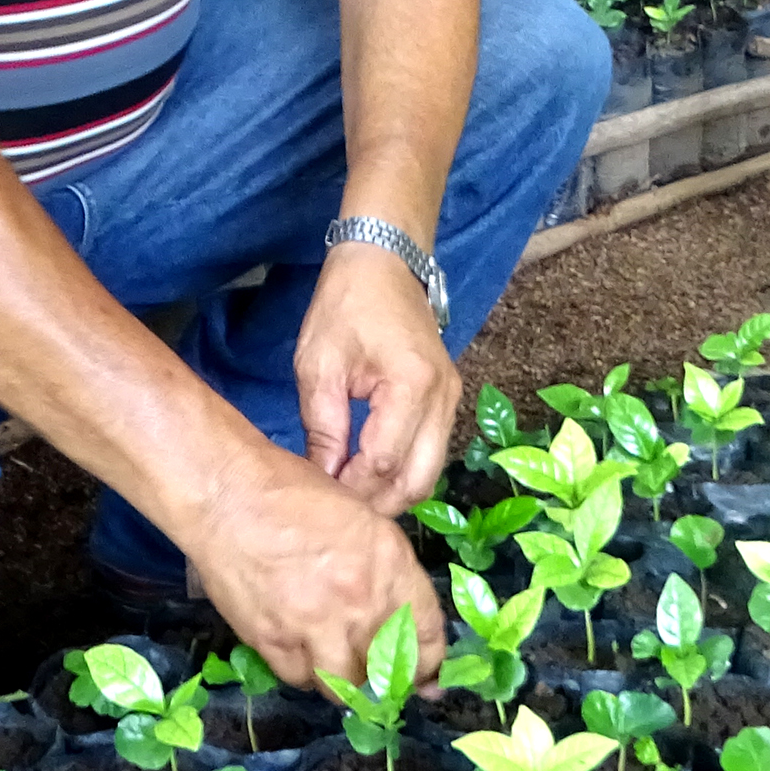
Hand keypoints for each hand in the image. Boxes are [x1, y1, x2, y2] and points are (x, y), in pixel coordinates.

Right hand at [181, 442, 445, 693]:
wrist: (228, 494)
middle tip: (378, 680)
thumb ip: (383, 567)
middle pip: (387, 671)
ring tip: (337, 667)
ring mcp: (316, 625)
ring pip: (345, 685)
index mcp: (390, 564)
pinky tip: (301, 656)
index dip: (428, 665)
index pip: (427, 634)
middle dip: (386, 680)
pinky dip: (304, 673)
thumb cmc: (293, 492)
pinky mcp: (274, 640)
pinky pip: (300, 678)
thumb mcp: (360, 517)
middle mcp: (361, 602)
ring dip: (344, 682)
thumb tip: (394, 609)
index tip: (425, 679)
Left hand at [295, 241, 462, 513]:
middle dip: (376, 503)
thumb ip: (323, 426)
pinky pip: (431, 452)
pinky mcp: (448, 400)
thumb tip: (322, 478)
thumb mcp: (319, 364)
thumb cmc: (345, 304)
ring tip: (348, 494)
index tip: (317, 497)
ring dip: (391, 492)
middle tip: (335, 509)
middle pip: (418, 480)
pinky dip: (402, 472)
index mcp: (412, 385)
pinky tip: (367, 473)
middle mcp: (444, 398)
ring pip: (429, 472)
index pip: (384, 462)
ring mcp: (452, 400)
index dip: (351, 488)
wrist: (383, 262)